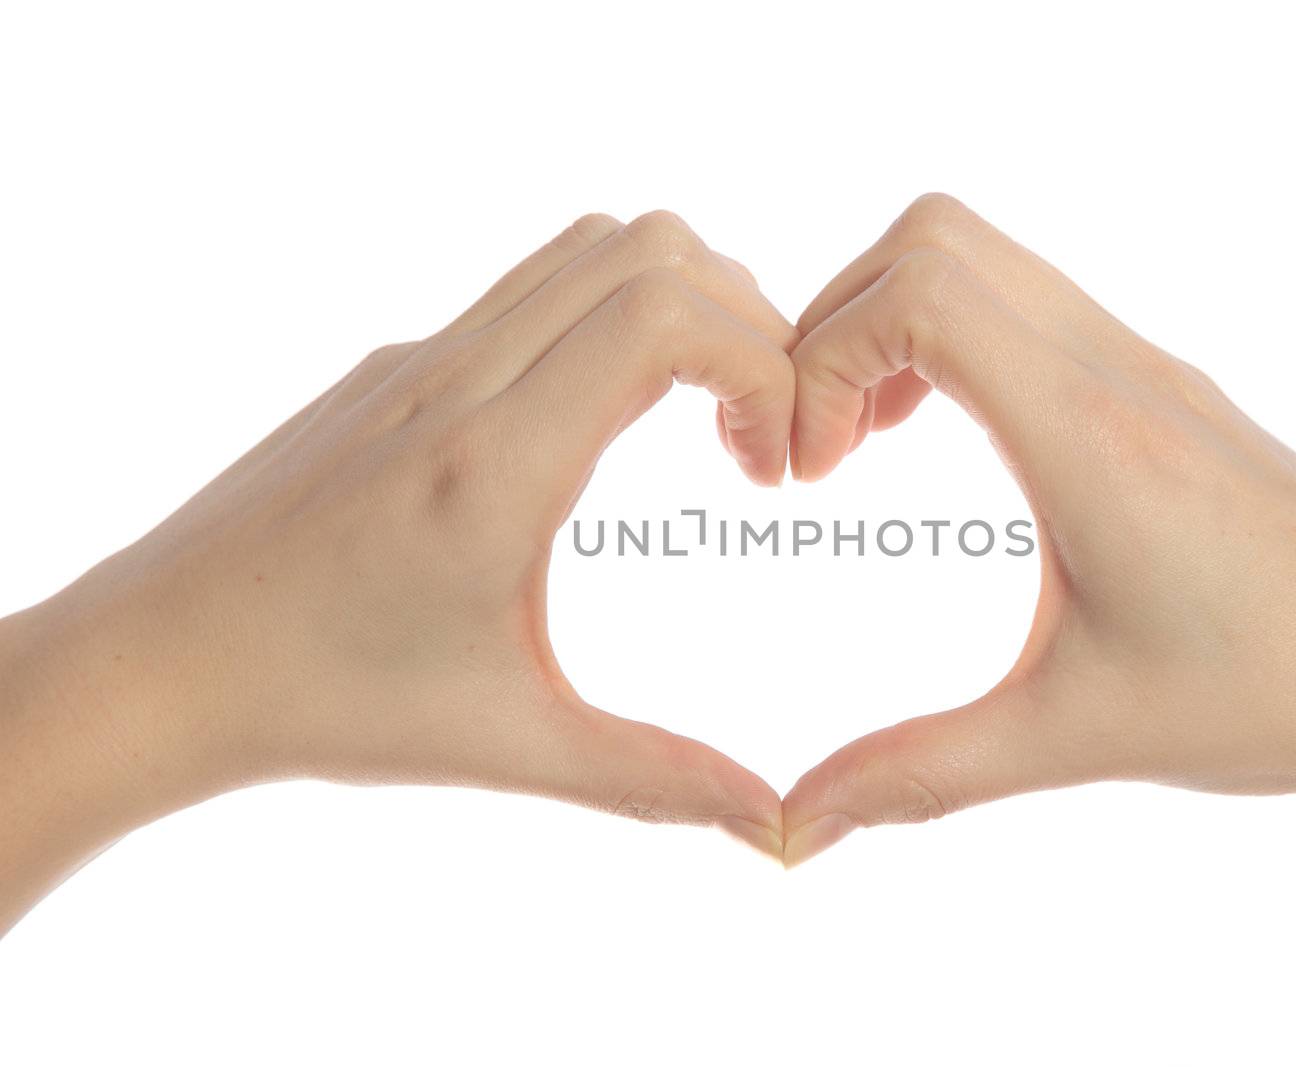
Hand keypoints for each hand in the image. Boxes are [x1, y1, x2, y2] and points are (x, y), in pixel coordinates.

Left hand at [1, 210, 795, 930]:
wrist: (161, 661)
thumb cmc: (326, 704)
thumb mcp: (512, 748)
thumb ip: (659, 781)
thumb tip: (776, 827)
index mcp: (494, 465)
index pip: (666, 316)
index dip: (764, 365)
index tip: (774, 465)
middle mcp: (458, 381)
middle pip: (649, 250)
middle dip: (745, 322)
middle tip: (756, 435)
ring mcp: (420, 358)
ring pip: (587, 247)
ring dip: (678, 304)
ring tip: (701, 416)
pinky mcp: (398, 364)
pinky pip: (530, 287)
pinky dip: (609, 316)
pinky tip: (604, 427)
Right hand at [779, 194, 1295, 1060]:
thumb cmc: (1265, 700)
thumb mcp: (1068, 738)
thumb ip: (913, 777)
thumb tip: (791, 834)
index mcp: (1090, 434)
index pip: (924, 296)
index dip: (823, 360)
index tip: (808, 475)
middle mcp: (1118, 372)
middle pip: (937, 239)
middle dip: (836, 324)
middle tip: (818, 448)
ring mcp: (1148, 368)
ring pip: (987, 258)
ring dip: (896, 325)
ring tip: (865, 442)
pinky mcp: (1163, 389)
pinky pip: (1032, 305)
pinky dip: (954, 341)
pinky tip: (945, 441)